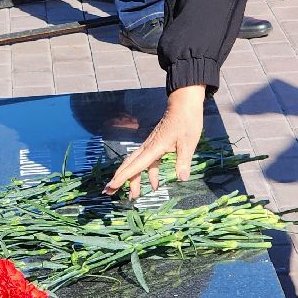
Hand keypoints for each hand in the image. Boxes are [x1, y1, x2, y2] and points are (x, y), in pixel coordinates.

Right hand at [103, 84, 204, 199]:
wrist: (184, 103)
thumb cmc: (186, 120)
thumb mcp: (188, 142)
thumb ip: (183, 161)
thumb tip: (182, 179)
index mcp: (154, 147)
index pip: (135, 165)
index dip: (123, 177)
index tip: (111, 186)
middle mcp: (149, 146)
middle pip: (130, 165)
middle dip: (120, 179)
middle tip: (109, 192)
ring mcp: (151, 145)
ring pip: (137, 164)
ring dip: (133, 179)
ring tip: (133, 195)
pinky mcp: (156, 144)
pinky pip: (147, 161)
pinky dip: (147, 173)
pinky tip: (154, 184)